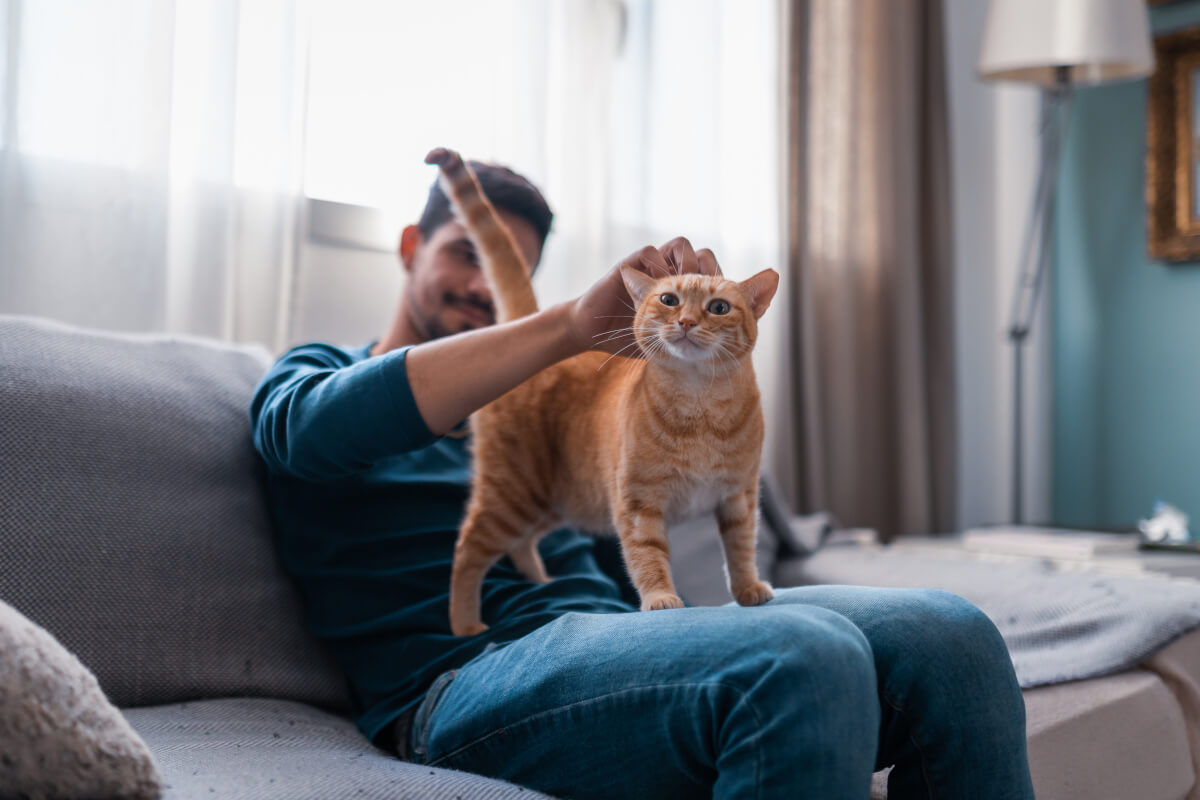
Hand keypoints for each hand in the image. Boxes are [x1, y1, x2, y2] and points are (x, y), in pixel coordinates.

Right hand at [567, 237, 722, 356]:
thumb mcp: (666, 342)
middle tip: (703, 293)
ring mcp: (650, 268)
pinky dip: (656, 265)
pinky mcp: (631, 265)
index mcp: (681, 291)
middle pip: (701, 255)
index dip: (718, 282)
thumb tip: (721, 346)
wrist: (594, 333)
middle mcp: (669, 274)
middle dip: (706, 272)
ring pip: (681, 245)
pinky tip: (656, 287)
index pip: (710, 274)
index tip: (716, 302)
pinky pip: (651, 252)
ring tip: (682, 287)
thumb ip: (688, 338)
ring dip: (685, 264)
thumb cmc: (629, 340)